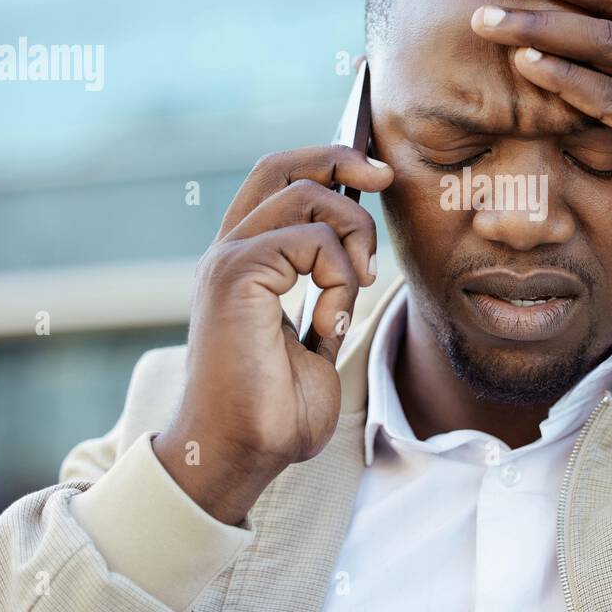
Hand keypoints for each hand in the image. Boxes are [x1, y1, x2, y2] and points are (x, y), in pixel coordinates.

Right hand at [153, 145, 392, 523]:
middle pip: (283, 167)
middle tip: (383, 177)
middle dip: (340, 158)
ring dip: (353, 239)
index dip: (327, 160)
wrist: (242, 453)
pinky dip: (339, 279)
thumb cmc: (277, 409)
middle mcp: (230, 252)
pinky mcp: (235, 276)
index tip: (375, 173)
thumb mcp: (316, 337)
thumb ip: (330, 292)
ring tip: (355, 290)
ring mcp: (228, 261)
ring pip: (309, 200)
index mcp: (245, 261)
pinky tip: (328, 324)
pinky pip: (310, 242)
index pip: (278, 180)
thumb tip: (358, 257)